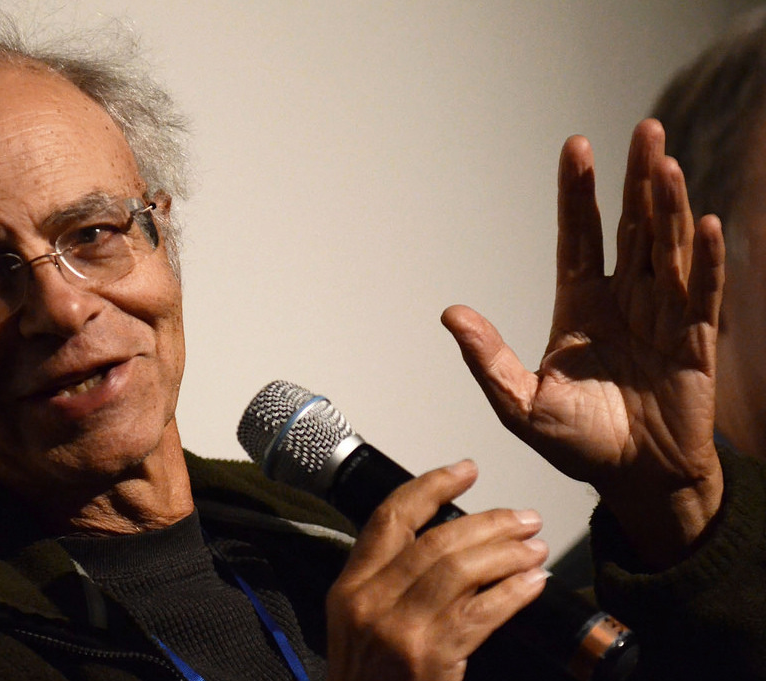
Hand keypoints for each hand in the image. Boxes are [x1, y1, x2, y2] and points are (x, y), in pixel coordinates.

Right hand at [325, 460, 547, 680]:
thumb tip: (445, 546)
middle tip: (524, 518)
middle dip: (488, 522)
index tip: (466, 470)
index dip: (431, 486)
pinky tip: (536, 583)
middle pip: (436, 540)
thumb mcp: (358, 627)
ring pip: (462, 568)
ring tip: (536, 546)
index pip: (390, 518)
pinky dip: (515, 591)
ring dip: (507, 552)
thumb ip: (387, 585)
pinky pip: (484, 611)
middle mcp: (368, 602)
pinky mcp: (429, 658)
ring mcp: (398, 631)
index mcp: (349, 588)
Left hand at [441, 119, 725, 567]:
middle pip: (631, 229)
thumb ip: (488, 359)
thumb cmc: (578, 443)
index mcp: (580, 307)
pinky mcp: (695, 342)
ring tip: (666, 163)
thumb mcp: (521, 404)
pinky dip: (706, 261)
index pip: (580, 238)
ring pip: (667, 250)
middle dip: (636, 181)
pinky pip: (702, 294)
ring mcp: (662, 316)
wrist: (634, 479)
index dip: (579, 195)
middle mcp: (623, 301)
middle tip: (643, 130)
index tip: (576, 147)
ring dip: (669, 207)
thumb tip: (450, 313)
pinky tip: (707, 223)